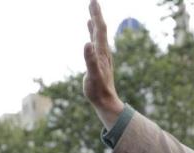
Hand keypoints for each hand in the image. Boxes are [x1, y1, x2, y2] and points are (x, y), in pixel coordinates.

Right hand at [82, 0, 124, 126]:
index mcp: (101, 52)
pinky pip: (94, 42)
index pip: (100, 29)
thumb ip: (90, 60)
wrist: (106, 101)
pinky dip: (91, 32)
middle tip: (92, 0)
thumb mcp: (93, 76)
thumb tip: (87, 43)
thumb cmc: (99, 90)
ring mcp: (101, 55)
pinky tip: (89, 29)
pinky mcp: (98, 60)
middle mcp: (103, 51)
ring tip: (91, 11)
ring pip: (98, 34)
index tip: (93, 1)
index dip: (96, 15)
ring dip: (94, 21)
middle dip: (96, 14)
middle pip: (100, 29)